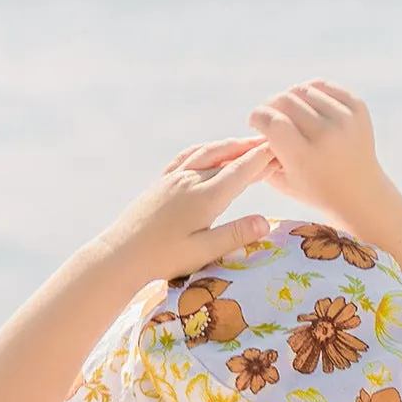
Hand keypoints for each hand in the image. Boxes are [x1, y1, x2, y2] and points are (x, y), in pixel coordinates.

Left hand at [100, 137, 274, 281]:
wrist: (120, 254)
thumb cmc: (162, 259)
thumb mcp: (202, 251)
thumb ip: (234, 235)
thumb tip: (266, 222)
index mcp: (205, 197)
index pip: (240, 171)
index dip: (262, 159)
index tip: (280, 150)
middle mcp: (190, 180)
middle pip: (227, 157)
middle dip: (250, 149)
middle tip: (271, 144)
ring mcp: (173, 178)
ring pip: (207, 153)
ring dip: (229, 146)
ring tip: (246, 143)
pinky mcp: (161, 183)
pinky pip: (187, 157)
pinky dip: (205, 150)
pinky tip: (209, 151)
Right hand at [248, 80, 387, 231]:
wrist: (360, 193)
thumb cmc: (315, 190)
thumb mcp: (283, 181)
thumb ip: (265, 153)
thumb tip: (257, 123)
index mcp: (305, 157)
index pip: (272, 121)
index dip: (258, 116)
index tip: (254, 121)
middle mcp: (326, 135)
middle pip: (285, 101)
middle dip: (271, 105)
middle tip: (268, 115)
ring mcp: (344, 119)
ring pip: (303, 90)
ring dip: (289, 98)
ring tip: (287, 111)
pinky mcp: (357, 107)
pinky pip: (323, 86)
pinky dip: (309, 91)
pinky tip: (305, 105)